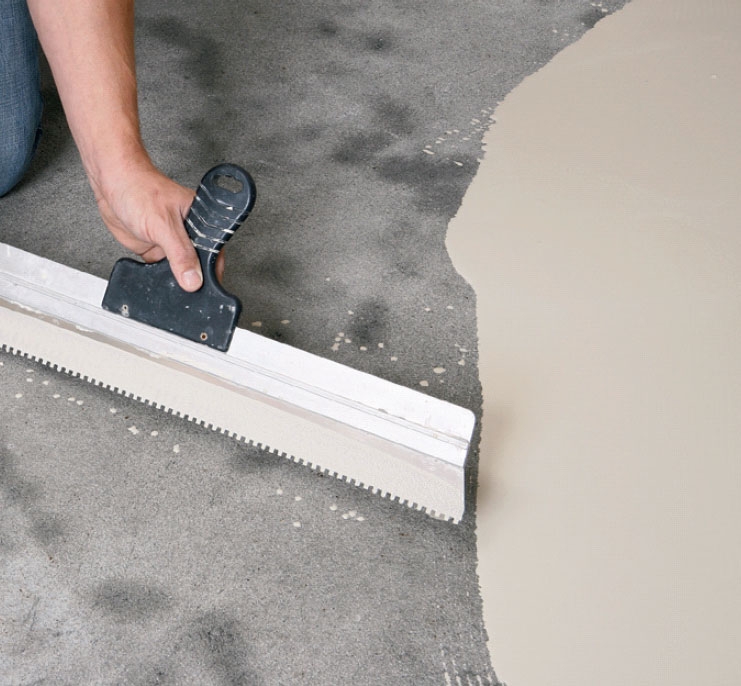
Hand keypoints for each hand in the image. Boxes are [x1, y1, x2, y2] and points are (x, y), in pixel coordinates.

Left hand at [92, 161, 224, 290]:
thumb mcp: (163, 224)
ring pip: (180, 270)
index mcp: (201, 221)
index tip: (208, 288)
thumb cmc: (139, 189)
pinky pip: (162, 270)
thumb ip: (180, 254)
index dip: (213, 272)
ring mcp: (172, 243)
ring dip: (176, 280)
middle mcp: (189, 234)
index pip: (214, 252)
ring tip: (173, 289)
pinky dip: (159, 278)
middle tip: (189, 292)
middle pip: (199, 264)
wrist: (111, 184)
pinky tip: (157, 279)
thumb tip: (193, 279)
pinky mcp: (156, 250)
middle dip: (194, 280)